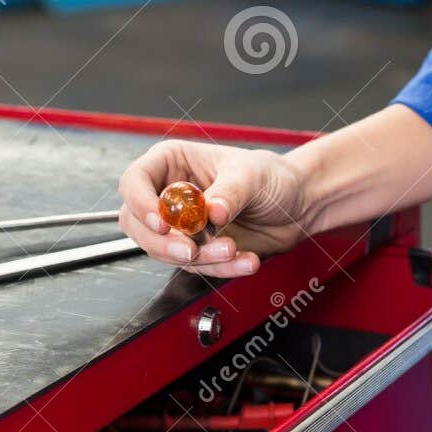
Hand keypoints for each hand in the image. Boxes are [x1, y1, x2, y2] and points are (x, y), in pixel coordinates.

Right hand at [118, 139, 308, 277]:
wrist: (296, 206)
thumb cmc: (270, 177)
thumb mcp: (251, 176)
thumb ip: (228, 193)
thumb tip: (210, 211)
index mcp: (171, 163)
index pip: (134, 182)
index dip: (141, 205)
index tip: (161, 223)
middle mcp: (169, 194)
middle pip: (137, 224)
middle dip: (163, 243)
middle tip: (190, 251)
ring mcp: (181, 226)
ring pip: (166, 252)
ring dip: (200, 258)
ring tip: (233, 249)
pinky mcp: (197, 250)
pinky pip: (197, 267)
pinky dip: (221, 268)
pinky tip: (246, 259)